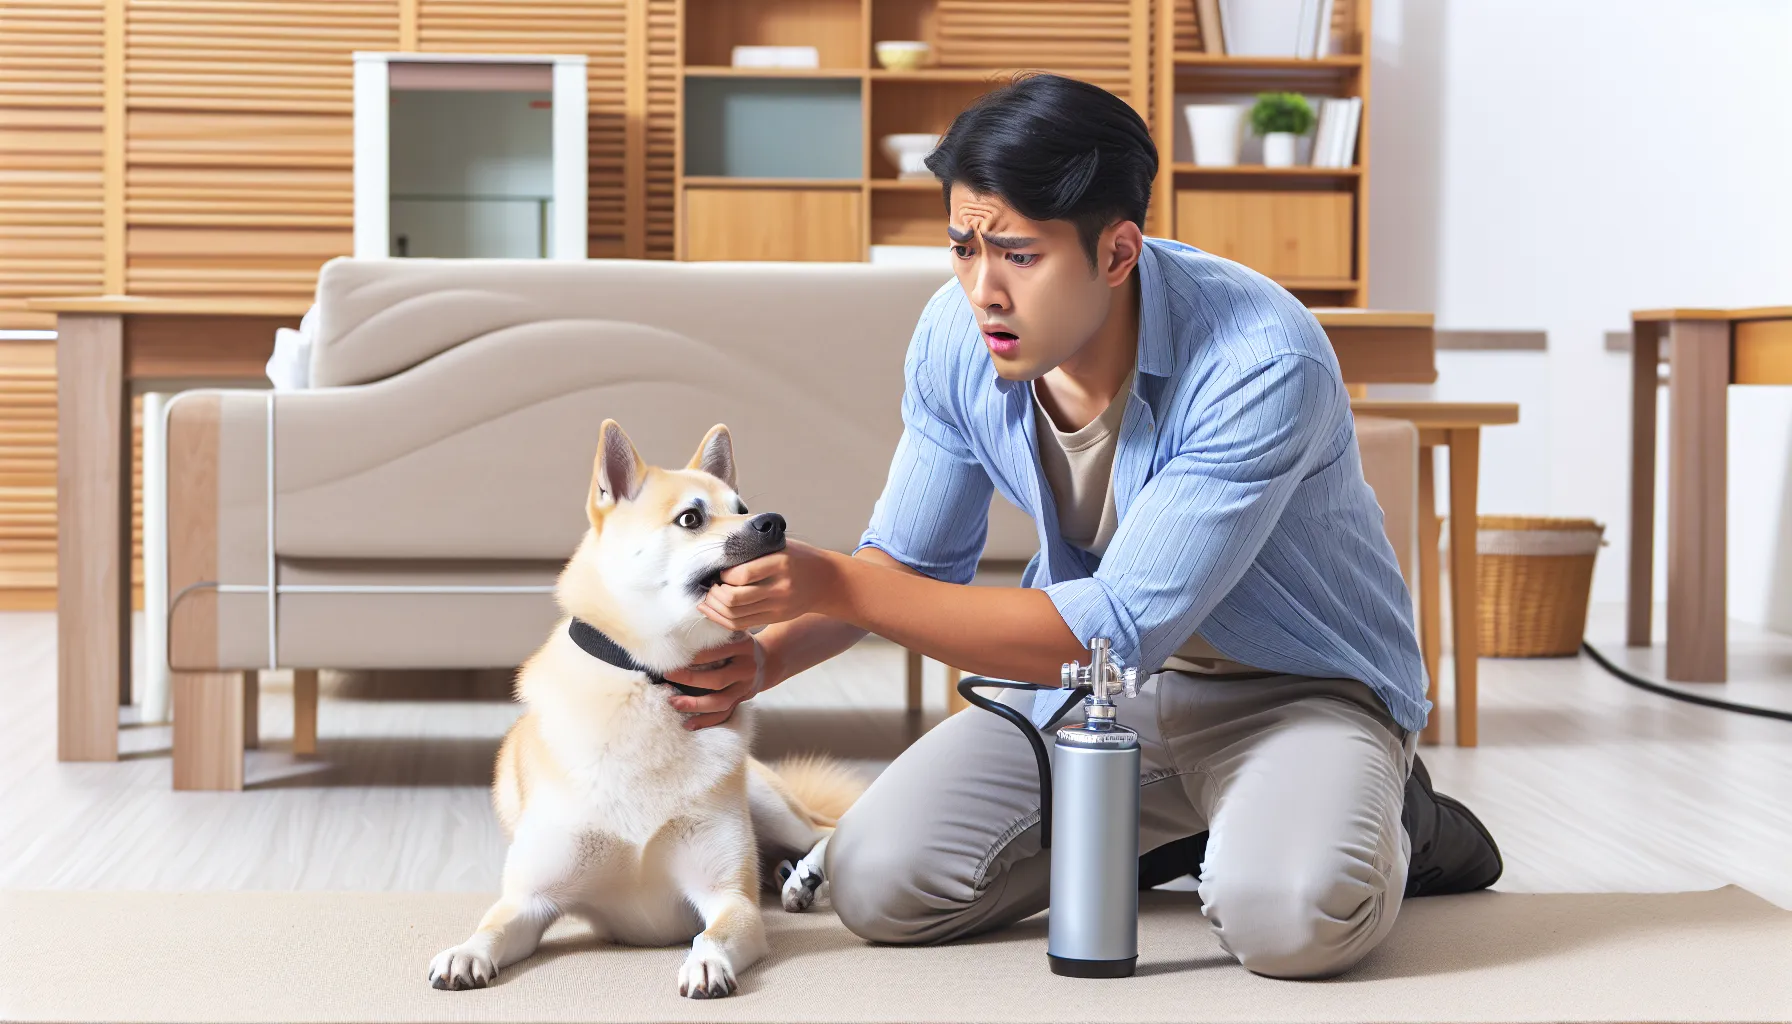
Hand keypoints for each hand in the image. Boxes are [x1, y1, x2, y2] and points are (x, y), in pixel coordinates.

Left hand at [662, 635, 767, 729]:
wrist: (767, 661)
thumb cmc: (740, 643)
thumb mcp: (734, 629)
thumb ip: (715, 628)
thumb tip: (682, 626)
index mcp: (744, 647)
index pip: (716, 652)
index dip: (694, 656)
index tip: (674, 657)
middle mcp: (747, 669)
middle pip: (717, 679)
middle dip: (689, 679)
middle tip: (668, 676)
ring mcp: (745, 688)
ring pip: (721, 702)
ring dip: (695, 705)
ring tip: (673, 702)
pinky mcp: (741, 701)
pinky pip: (724, 715)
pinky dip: (706, 721)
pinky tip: (688, 724)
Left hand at [697, 540, 843, 630]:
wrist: (827, 581)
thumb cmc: (799, 557)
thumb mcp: (781, 545)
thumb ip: (754, 550)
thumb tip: (718, 556)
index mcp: (780, 564)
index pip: (742, 575)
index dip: (723, 575)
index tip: (719, 570)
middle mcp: (779, 588)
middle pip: (735, 599)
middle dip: (714, 594)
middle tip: (710, 585)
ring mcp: (777, 606)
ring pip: (735, 615)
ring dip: (715, 608)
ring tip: (708, 598)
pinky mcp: (775, 618)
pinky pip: (742, 624)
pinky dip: (722, 619)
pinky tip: (714, 610)